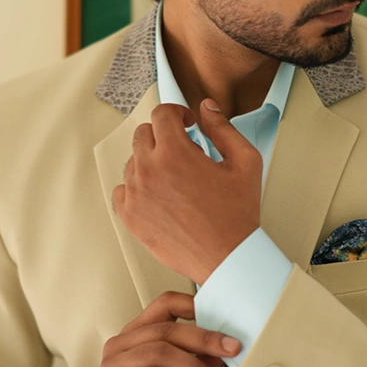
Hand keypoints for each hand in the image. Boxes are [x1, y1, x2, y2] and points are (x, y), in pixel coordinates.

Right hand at [100, 291, 241, 366]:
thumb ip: (202, 361)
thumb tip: (225, 345)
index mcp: (139, 334)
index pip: (165, 304)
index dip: (194, 305)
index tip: (223, 319)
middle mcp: (122, 345)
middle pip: (168, 328)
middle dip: (205, 340)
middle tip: (230, 350)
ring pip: (160, 352)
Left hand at [112, 100, 261, 283]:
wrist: (226, 257)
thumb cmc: (237, 214)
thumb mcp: (245, 162)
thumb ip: (224, 128)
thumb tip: (206, 108)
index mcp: (175, 152)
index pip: (162, 114)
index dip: (177, 113)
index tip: (187, 124)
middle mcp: (149, 170)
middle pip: (144, 134)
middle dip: (164, 135)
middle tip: (184, 150)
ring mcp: (135, 194)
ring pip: (132, 161)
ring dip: (152, 161)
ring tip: (176, 177)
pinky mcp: (130, 216)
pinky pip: (121, 189)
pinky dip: (138, 187)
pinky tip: (159, 194)